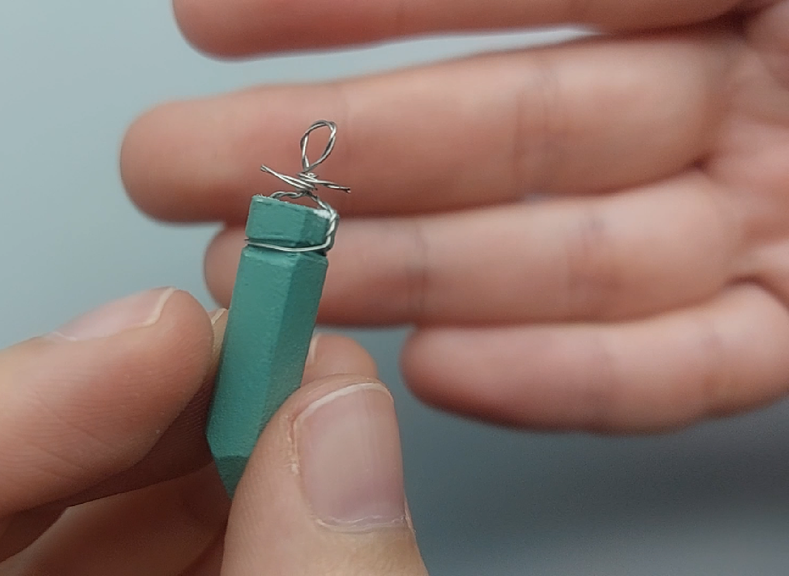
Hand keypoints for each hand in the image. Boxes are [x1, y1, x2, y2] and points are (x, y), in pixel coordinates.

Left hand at [0, 289, 426, 574]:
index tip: (158, 340)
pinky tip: (289, 480)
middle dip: (133, 414)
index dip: (10, 417)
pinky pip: (140, 565)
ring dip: (195, 454)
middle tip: (253, 351)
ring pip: (76, 530)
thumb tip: (338, 422)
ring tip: (292, 402)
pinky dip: (220, 516)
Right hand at [122, 1, 788, 432]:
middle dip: (332, 155)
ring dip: (412, 276)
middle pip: (502, 140)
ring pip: (563, 262)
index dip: (351, 7)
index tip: (212, 20)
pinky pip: (680, 367)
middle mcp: (738, 101)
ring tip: (276, 287)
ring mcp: (767, 222)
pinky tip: (442, 368)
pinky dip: (562, 378)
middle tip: (184, 174)